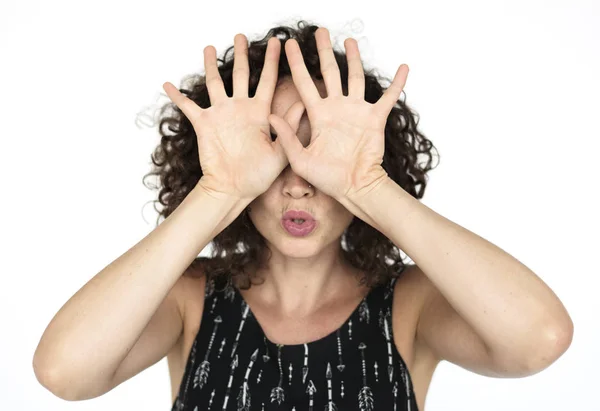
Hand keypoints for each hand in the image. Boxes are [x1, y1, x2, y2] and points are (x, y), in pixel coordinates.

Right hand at [163, 34, 291, 200]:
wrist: (233, 189)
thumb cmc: (258, 176)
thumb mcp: (281, 152)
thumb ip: (290, 128)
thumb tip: (303, 104)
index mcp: (260, 113)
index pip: (268, 81)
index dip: (272, 61)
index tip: (277, 42)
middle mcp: (240, 109)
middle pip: (241, 74)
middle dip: (241, 55)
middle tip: (240, 36)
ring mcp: (221, 114)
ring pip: (215, 83)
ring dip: (210, 66)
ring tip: (208, 48)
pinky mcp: (204, 124)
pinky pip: (188, 106)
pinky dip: (177, 96)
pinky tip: (167, 84)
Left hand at [267, 27, 408, 201]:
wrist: (354, 187)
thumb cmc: (327, 178)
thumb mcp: (300, 158)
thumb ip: (286, 136)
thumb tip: (269, 114)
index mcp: (318, 115)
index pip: (304, 83)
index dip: (297, 64)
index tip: (289, 45)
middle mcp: (337, 108)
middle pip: (330, 72)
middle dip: (324, 51)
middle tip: (320, 31)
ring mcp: (357, 112)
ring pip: (355, 78)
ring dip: (354, 60)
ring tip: (350, 42)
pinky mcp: (375, 119)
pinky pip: (389, 97)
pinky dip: (398, 84)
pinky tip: (404, 67)